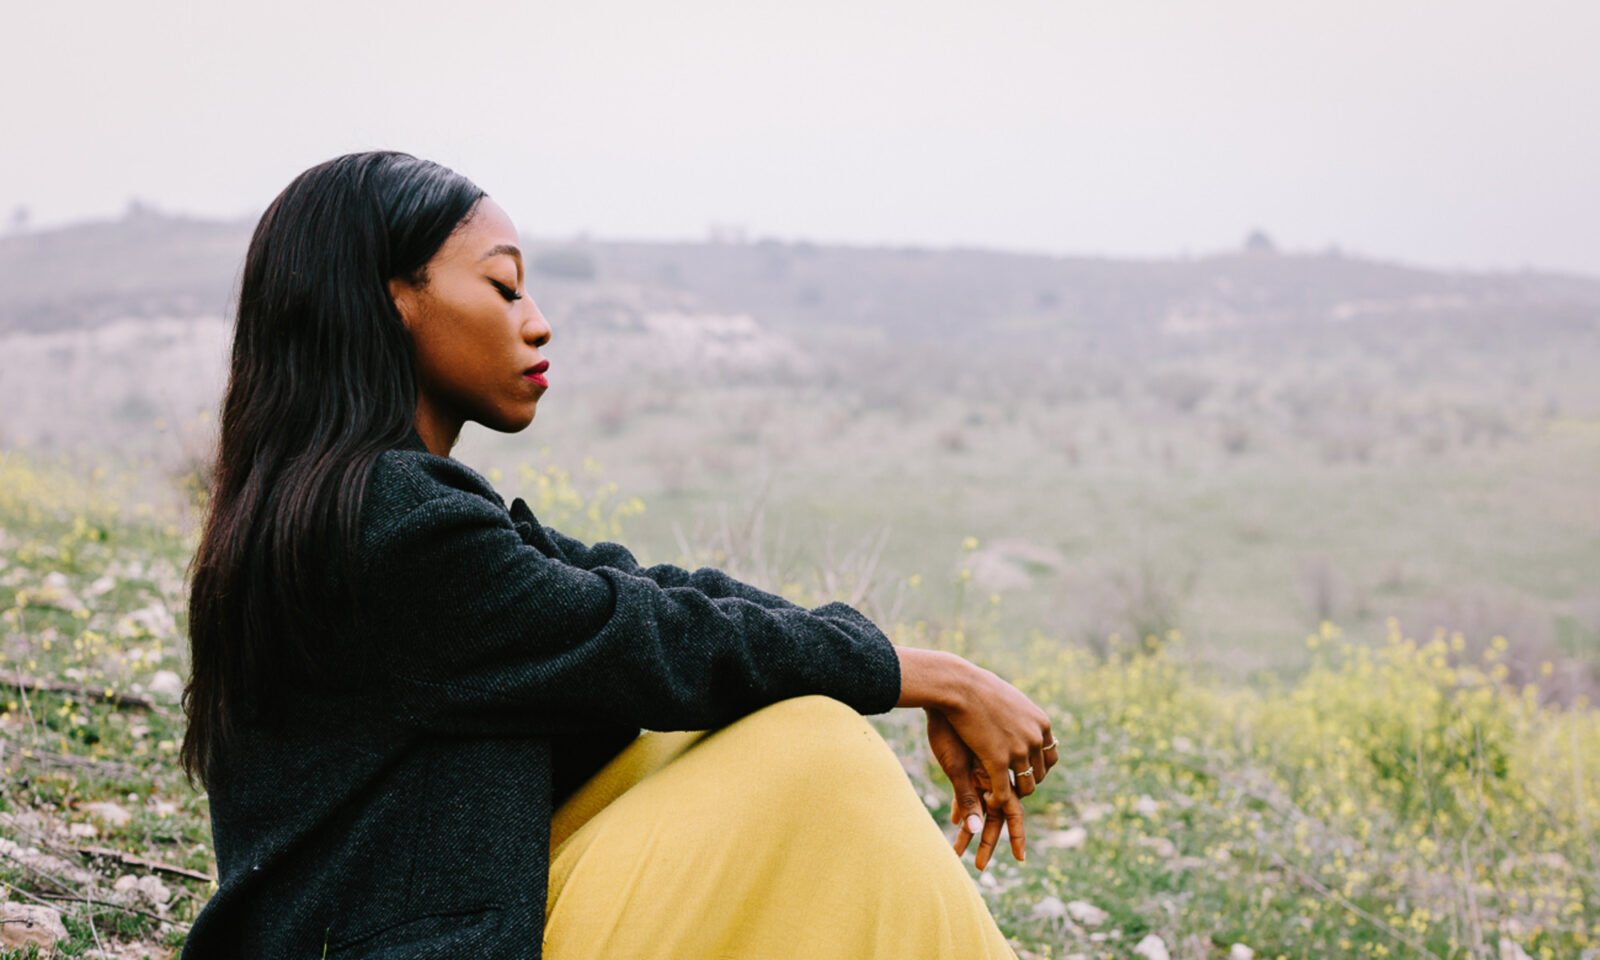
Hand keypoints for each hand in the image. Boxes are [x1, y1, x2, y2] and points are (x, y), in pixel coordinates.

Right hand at [924, 666, 1056, 869]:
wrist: (959, 684)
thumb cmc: (976, 688)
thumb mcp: (1006, 701)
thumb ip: (1018, 714)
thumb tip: (1018, 712)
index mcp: (1041, 723)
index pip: (1051, 757)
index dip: (1039, 769)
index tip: (1027, 774)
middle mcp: (1036, 738)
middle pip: (1039, 775)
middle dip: (1025, 786)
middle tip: (1010, 792)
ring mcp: (1020, 750)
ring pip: (1025, 787)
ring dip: (1013, 798)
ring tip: (998, 801)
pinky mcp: (999, 760)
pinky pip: (1003, 790)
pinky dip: (997, 800)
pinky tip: (987, 803)